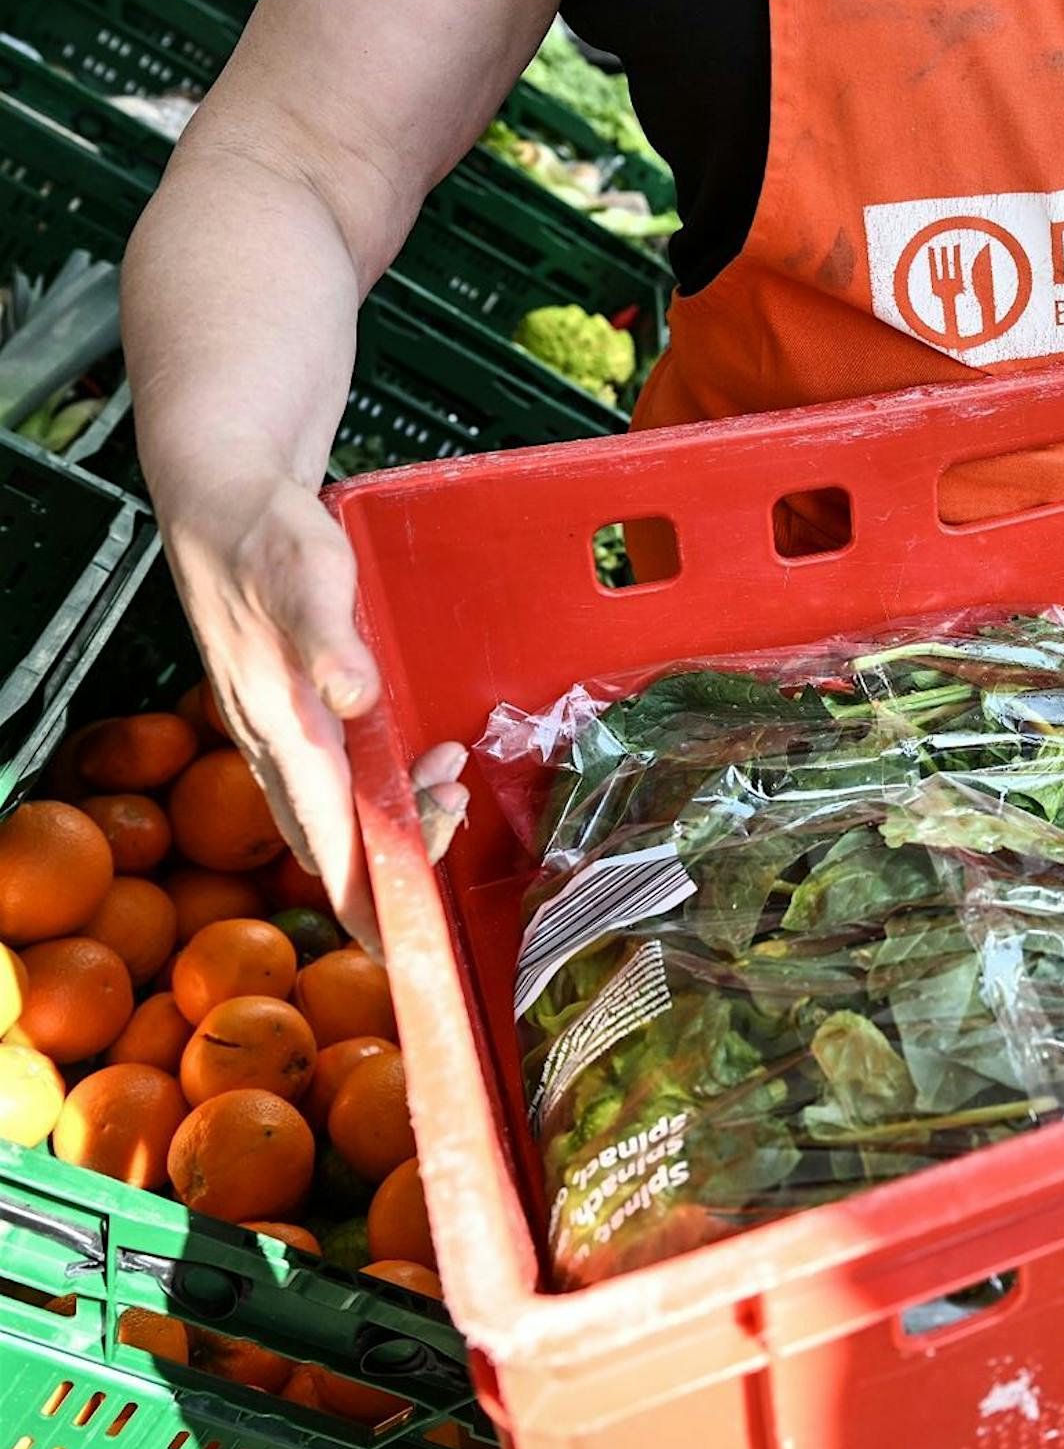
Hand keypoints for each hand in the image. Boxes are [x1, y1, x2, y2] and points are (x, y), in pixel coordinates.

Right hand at [164, 467, 471, 951]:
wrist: (224, 503)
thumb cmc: (266, 539)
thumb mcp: (308, 577)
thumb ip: (332, 644)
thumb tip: (355, 700)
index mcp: (281, 725)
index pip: (323, 839)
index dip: (362, 898)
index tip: (399, 946)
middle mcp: (276, 741)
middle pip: (334, 838)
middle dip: (398, 854)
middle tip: (454, 815)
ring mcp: (282, 729)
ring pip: (339, 807)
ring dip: (399, 812)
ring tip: (452, 778)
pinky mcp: (294, 710)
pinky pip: (338, 774)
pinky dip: (386, 781)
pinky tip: (424, 754)